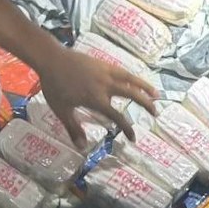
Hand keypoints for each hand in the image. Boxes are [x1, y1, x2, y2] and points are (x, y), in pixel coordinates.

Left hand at [36, 46, 156, 147]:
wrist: (52, 60)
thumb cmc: (55, 87)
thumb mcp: (62, 110)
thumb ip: (73, 128)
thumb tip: (82, 147)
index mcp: (97, 99)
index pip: (117, 117)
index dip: (127, 128)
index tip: (133, 138)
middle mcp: (106, 85)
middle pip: (132, 94)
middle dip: (146, 104)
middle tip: (156, 112)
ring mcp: (106, 72)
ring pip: (131, 79)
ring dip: (145, 87)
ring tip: (156, 93)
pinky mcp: (103, 64)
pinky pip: (123, 71)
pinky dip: (132, 77)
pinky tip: (134, 80)